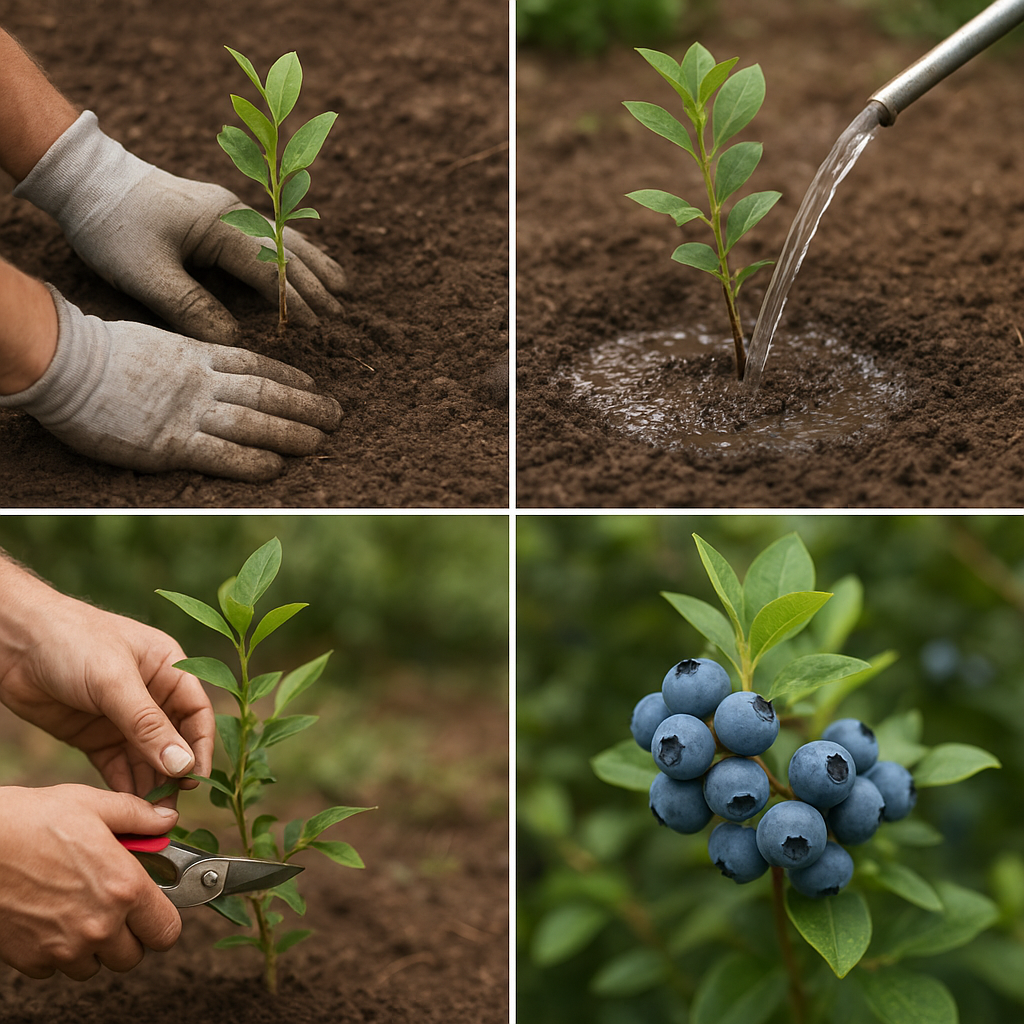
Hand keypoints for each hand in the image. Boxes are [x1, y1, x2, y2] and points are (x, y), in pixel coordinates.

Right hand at [0, 286, 341, 481]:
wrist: (64, 363)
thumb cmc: (100, 353)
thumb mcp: (157, 342)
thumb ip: (189, 357)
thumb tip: (210, 367)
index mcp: (198, 355)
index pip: (258, 366)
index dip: (292, 379)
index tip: (315, 388)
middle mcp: (203, 382)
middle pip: (268, 394)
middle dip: (307, 406)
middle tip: (337, 417)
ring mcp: (188, 412)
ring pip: (255, 422)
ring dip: (293, 433)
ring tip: (322, 443)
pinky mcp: (170, 443)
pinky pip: (222, 454)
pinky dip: (253, 461)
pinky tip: (277, 467)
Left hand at [0, 562, 213, 796]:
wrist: (13, 641)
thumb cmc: (72, 640)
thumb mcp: (113, 681)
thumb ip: (147, 725)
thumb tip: (182, 765)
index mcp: (169, 670)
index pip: (197, 712)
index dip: (201, 746)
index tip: (197, 779)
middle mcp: (152, 695)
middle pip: (175, 741)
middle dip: (176, 773)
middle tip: (173, 806)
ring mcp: (123, 718)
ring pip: (147, 759)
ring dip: (151, 785)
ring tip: (152, 814)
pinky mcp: (95, 736)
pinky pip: (118, 766)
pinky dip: (124, 786)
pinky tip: (128, 806)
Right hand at [0, 785, 180, 979]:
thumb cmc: (32, 820)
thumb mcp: (94, 804)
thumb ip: (138, 816)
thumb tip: (166, 822)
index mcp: (123, 888)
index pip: (166, 932)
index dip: (162, 919)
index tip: (154, 906)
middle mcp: (98, 926)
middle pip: (132, 956)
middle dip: (129, 933)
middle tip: (114, 904)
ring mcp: (62, 949)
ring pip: (95, 965)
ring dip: (94, 945)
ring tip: (79, 905)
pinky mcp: (30, 960)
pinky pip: (57, 968)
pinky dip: (58, 950)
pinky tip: (51, 916)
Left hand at [12, 111, 344, 344]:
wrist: (84, 178)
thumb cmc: (112, 227)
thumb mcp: (146, 276)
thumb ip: (192, 309)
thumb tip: (233, 338)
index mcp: (221, 226)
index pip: (270, 268)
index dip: (295, 299)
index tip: (317, 324)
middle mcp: (232, 213)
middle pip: (287, 250)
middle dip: (316, 282)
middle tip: (340, 311)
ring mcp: (226, 210)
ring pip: (283, 238)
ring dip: (313, 263)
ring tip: (342, 284)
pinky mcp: (216, 213)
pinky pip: (267, 234)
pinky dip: (292, 251)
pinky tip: (303, 261)